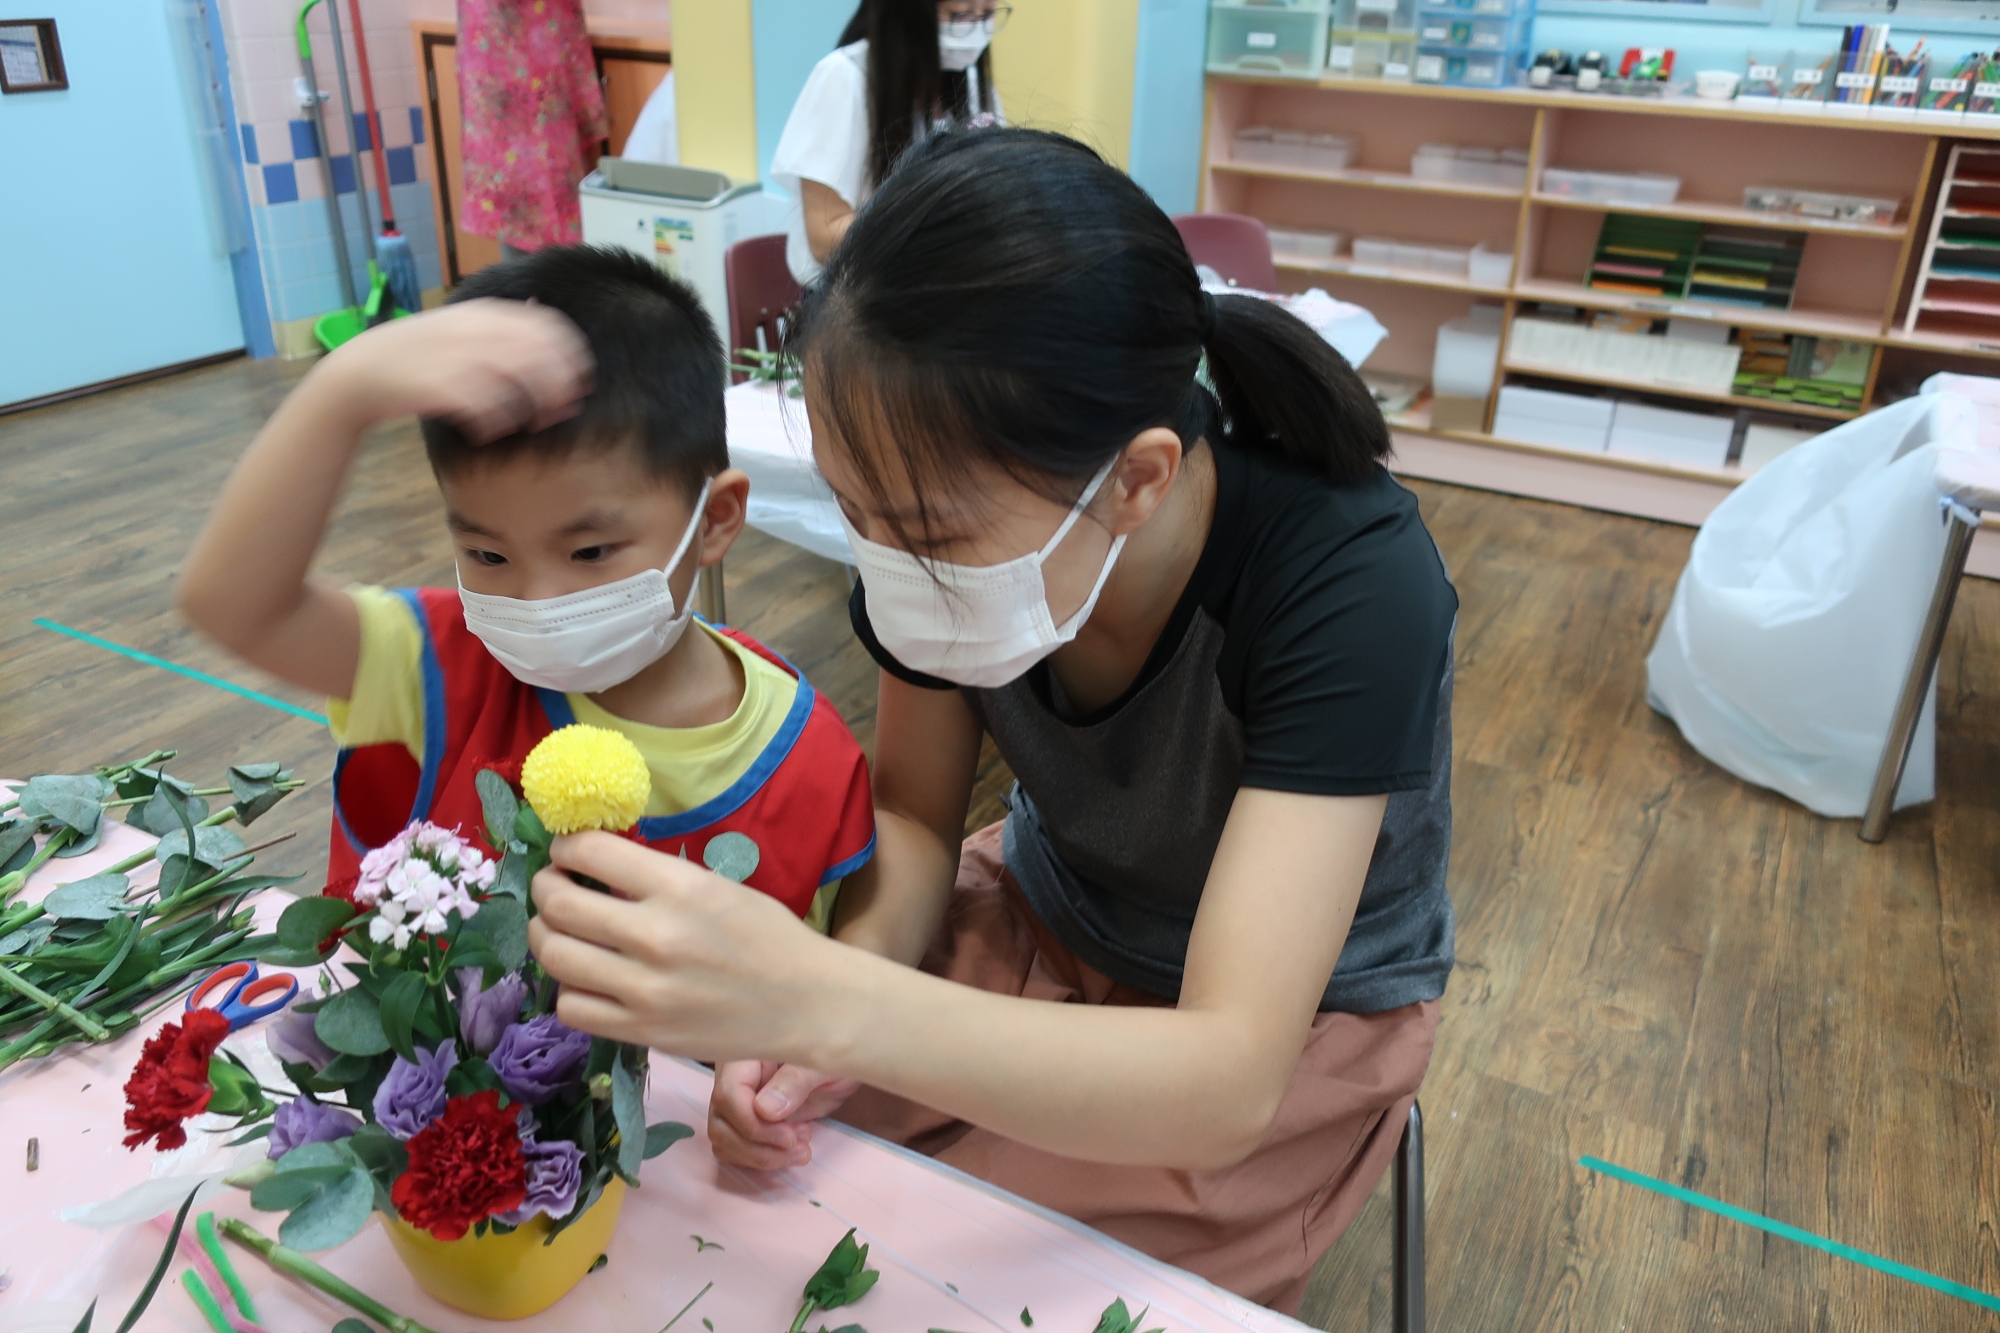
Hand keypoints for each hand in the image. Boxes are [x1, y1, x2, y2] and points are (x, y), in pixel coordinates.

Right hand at [313, 298, 591, 440]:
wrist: (362, 370)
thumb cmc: (418, 354)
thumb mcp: (460, 325)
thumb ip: (500, 326)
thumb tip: (547, 320)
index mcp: (483, 313)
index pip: (549, 326)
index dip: (571, 355)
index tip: (579, 379)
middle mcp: (477, 331)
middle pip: (543, 356)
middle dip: (561, 386)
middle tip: (561, 409)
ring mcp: (462, 358)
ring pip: (523, 383)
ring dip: (535, 409)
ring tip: (529, 424)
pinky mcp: (446, 388)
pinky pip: (491, 410)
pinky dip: (496, 425)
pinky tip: (486, 433)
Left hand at [526, 832, 834, 1060]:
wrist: (805, 1003)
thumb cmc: (767, 937)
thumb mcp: (717, 887)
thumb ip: (656, 879)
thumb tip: (593, 868)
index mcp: (682, 889)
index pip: (592, 853)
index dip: (567, 847)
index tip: (567, 852)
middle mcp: (657, 937)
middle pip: (560, 904)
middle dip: (545, 887)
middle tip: (553, 886)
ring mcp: (645, 990)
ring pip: (556, 956)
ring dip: (546, 935)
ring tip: (558, 929)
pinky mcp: (641, 1032)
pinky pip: (571, 1007)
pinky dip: (569, 988)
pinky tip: (586, 978)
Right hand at [708, 1061, 861, 1169]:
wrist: (841, 1064)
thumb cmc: (833, 1052)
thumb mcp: (822, 1063)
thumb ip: (795, 1081)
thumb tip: (764, 1109)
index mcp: (746, 1054)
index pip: (728, 1095)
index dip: (752, 1124)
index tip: (787, 1137)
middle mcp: (733, 1076)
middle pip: (720, 1123)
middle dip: (758, 1146)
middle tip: (797, 1144)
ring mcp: (737, 1099)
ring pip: (723, 1140)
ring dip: (760, 1156)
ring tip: (800, 1148)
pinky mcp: (746, 1119)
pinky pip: (735, 1148)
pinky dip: (761, 1157)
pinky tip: (792, 1148)